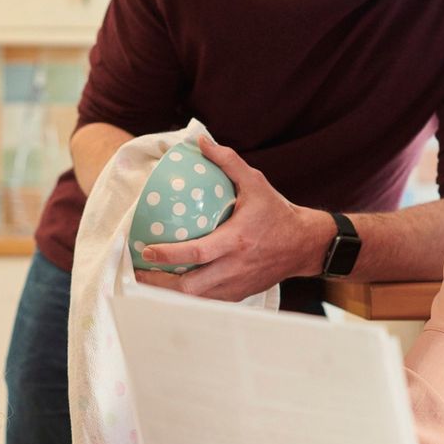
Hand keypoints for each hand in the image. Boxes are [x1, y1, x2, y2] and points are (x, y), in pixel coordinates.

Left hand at [135, 137, 331, 301]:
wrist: (305, 244)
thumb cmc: (278, 213)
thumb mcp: (256, 183)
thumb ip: (228, 162)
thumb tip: (201, 143)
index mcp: (236, 241)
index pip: (196, 253)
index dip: (168, 255)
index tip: (146, 250)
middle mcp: (235, 267)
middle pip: (190, 288)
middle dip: (159, 284)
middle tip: (138, 272)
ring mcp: (237, 285)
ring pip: (196, 299)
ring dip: (170, 292)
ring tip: (149, 280)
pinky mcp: (240, 294)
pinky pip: (208, 300)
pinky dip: (189, 296)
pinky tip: (174, 286)